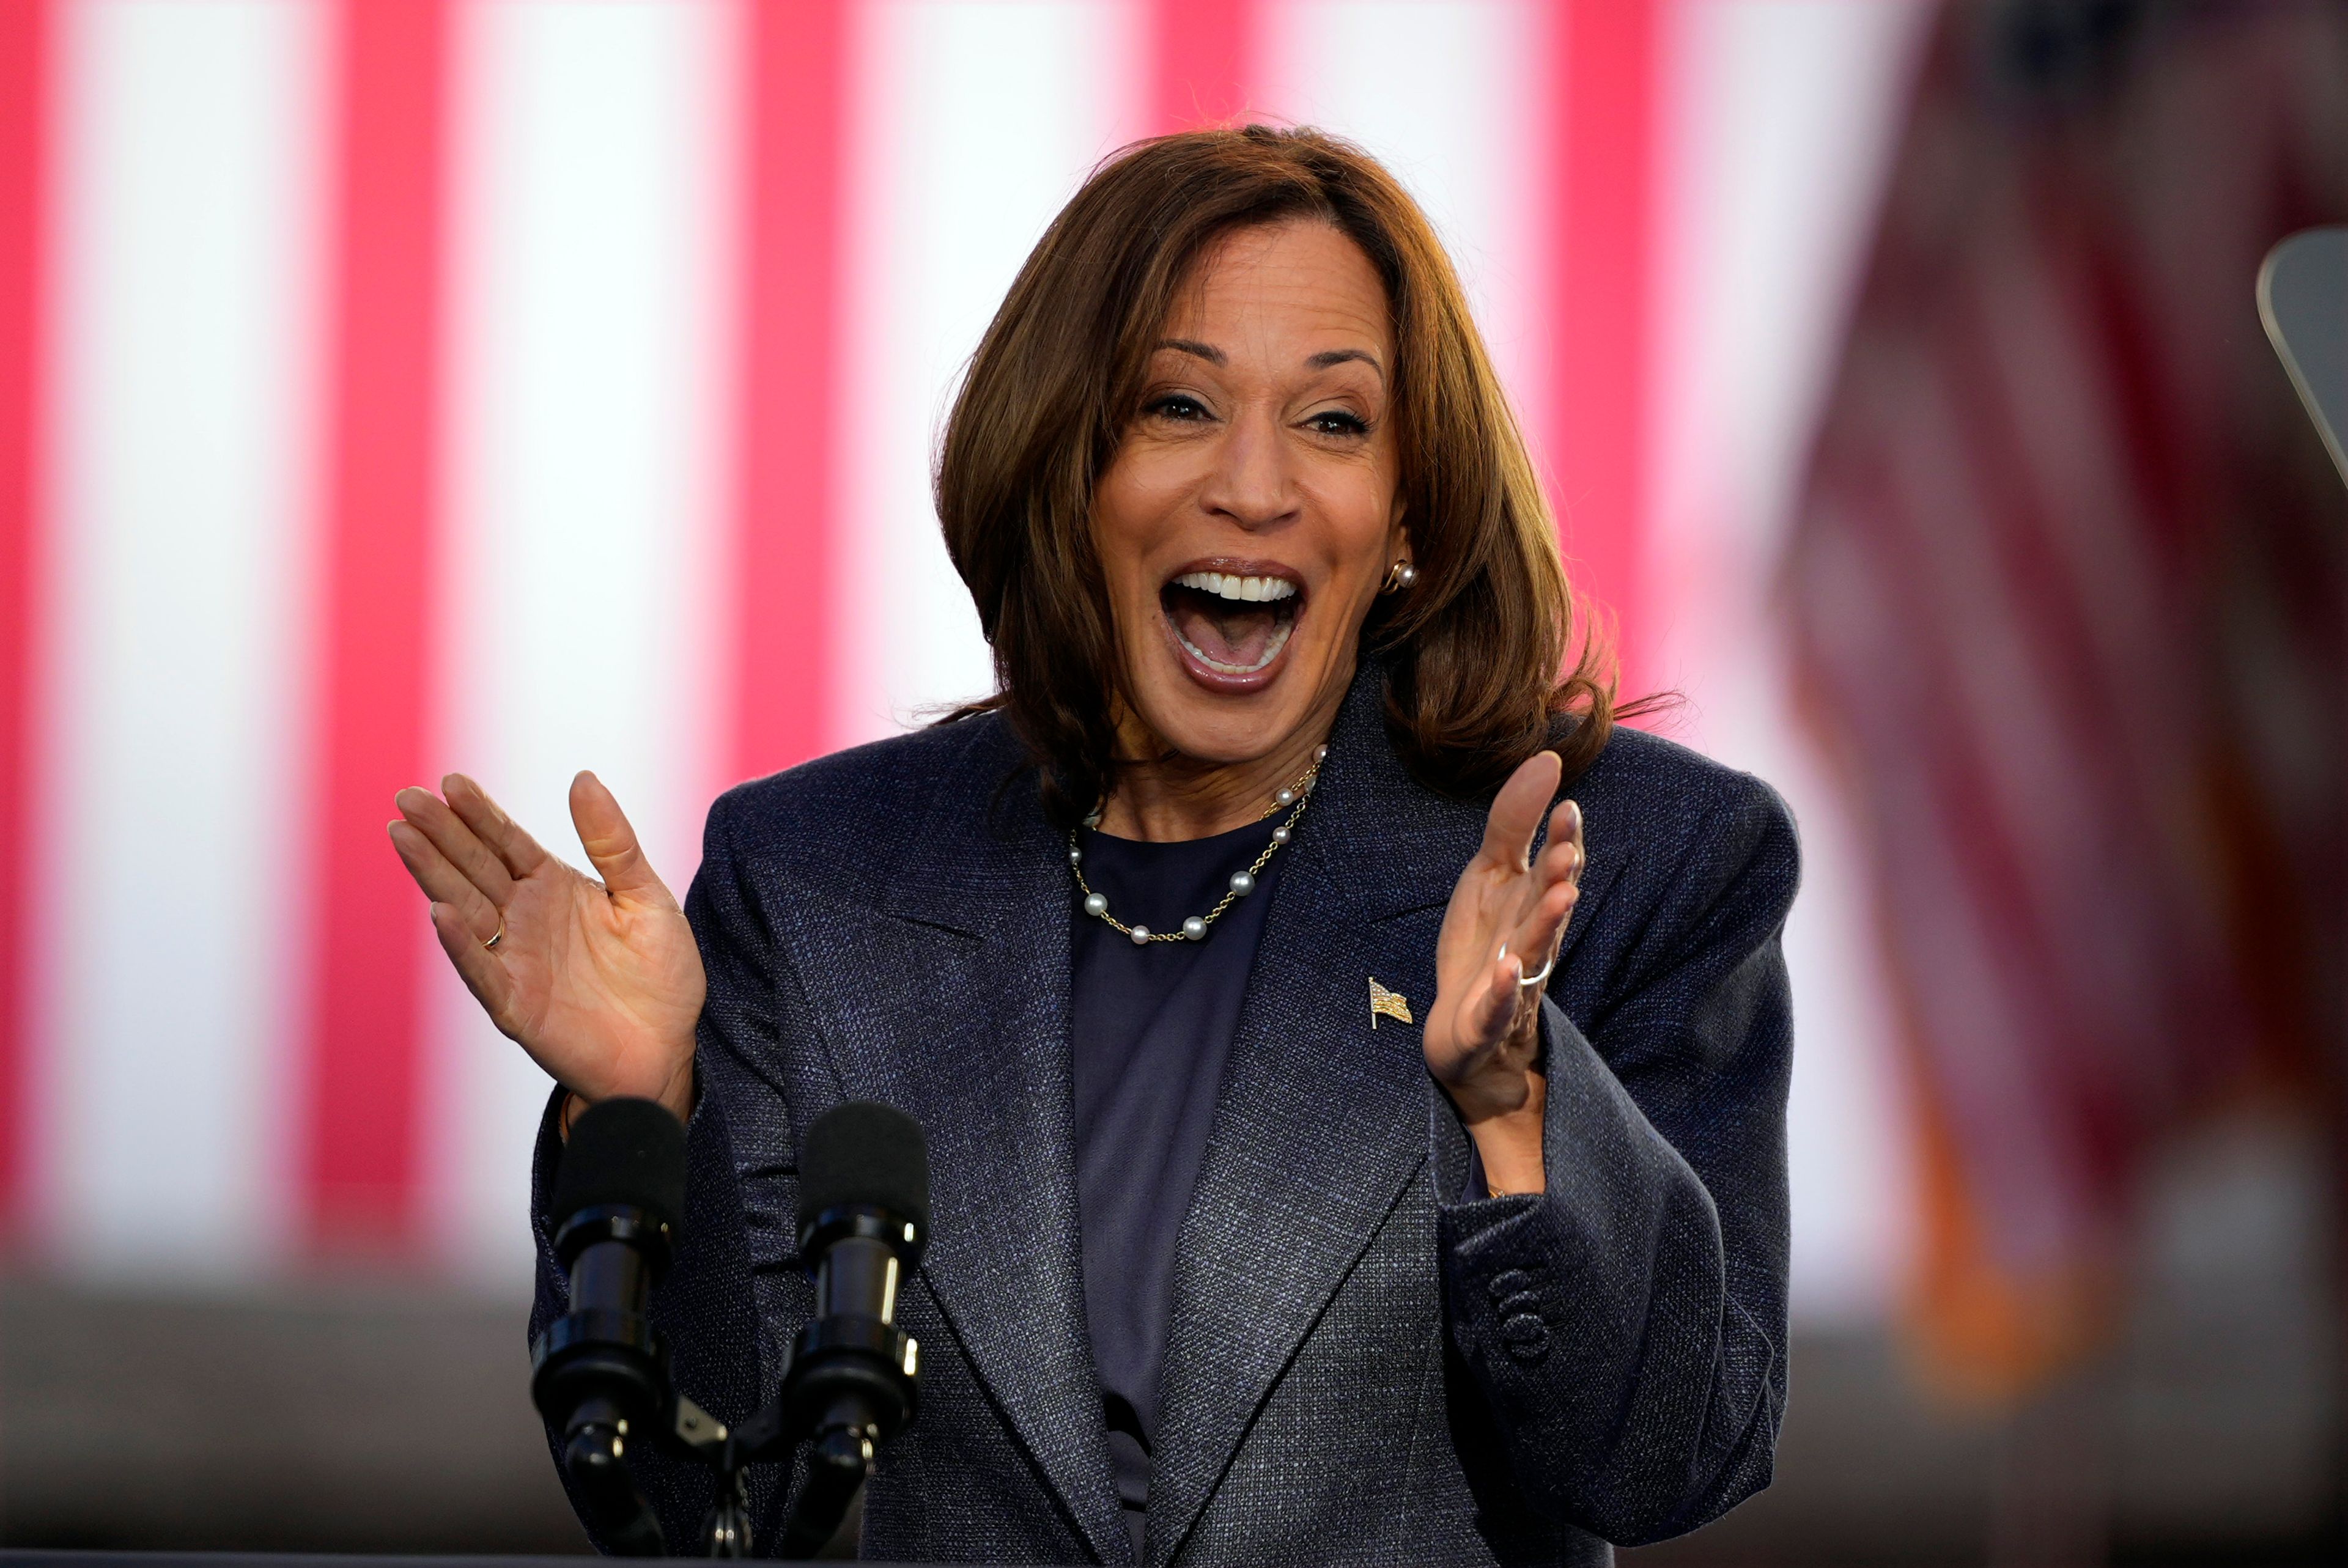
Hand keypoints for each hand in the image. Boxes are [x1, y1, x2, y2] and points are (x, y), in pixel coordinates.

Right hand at [387, 771, 704, 1123]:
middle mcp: (526, 919)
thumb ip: (612, 842)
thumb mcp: (646, 897)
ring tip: (405, 838)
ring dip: (434, 876)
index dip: (479, 813)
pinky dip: (462, 945)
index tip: (450, 781)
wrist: (671, 1050)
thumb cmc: (660, 976)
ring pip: (465, 910)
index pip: (507, 842)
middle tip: (406, 799)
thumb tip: (583, 778)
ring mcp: (516, 961)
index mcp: (554, 888)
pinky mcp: (517, 1006)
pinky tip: (441, 914)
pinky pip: (484, 972)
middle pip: (474, 868)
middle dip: (440, 834)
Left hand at [1422, 750, 1585, 1192]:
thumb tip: (1549, 759)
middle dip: (1560, 880)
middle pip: (1549, 907)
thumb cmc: (1483, 942)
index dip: (1563, 840)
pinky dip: (1504, 991)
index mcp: (1530, 902)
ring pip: (1535, 952)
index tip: (1569, 807)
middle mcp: (1530, 939)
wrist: (1463, 1028)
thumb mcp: (1491, 875)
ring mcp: (1513, 982)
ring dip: (1547, 925)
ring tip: (1560, 897)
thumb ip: (1515, 822)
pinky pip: (1498, 1007)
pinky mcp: (1487, 1020)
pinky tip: (1507, 970)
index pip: (1553, 867)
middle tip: (1570, 854)